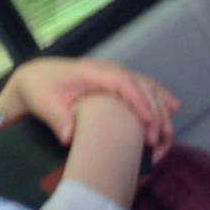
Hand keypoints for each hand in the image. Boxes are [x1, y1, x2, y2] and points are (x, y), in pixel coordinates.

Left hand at [0, 57, 177, 157]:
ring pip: (146, 85)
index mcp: (92, 72)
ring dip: (161, 104)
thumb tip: (69, 137)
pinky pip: (142, 87)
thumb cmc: (40, 89)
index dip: (138, 101)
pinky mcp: (115, 84)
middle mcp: (108, 71)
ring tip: (169, 129)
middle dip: (153, 110)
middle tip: (157, 138)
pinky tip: (173, 107)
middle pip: (140, 85)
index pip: (123, 83)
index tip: (149, 123)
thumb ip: (57, 118)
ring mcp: (113, 76)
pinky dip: (159, 97)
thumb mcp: (43, 103)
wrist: (36, 77)